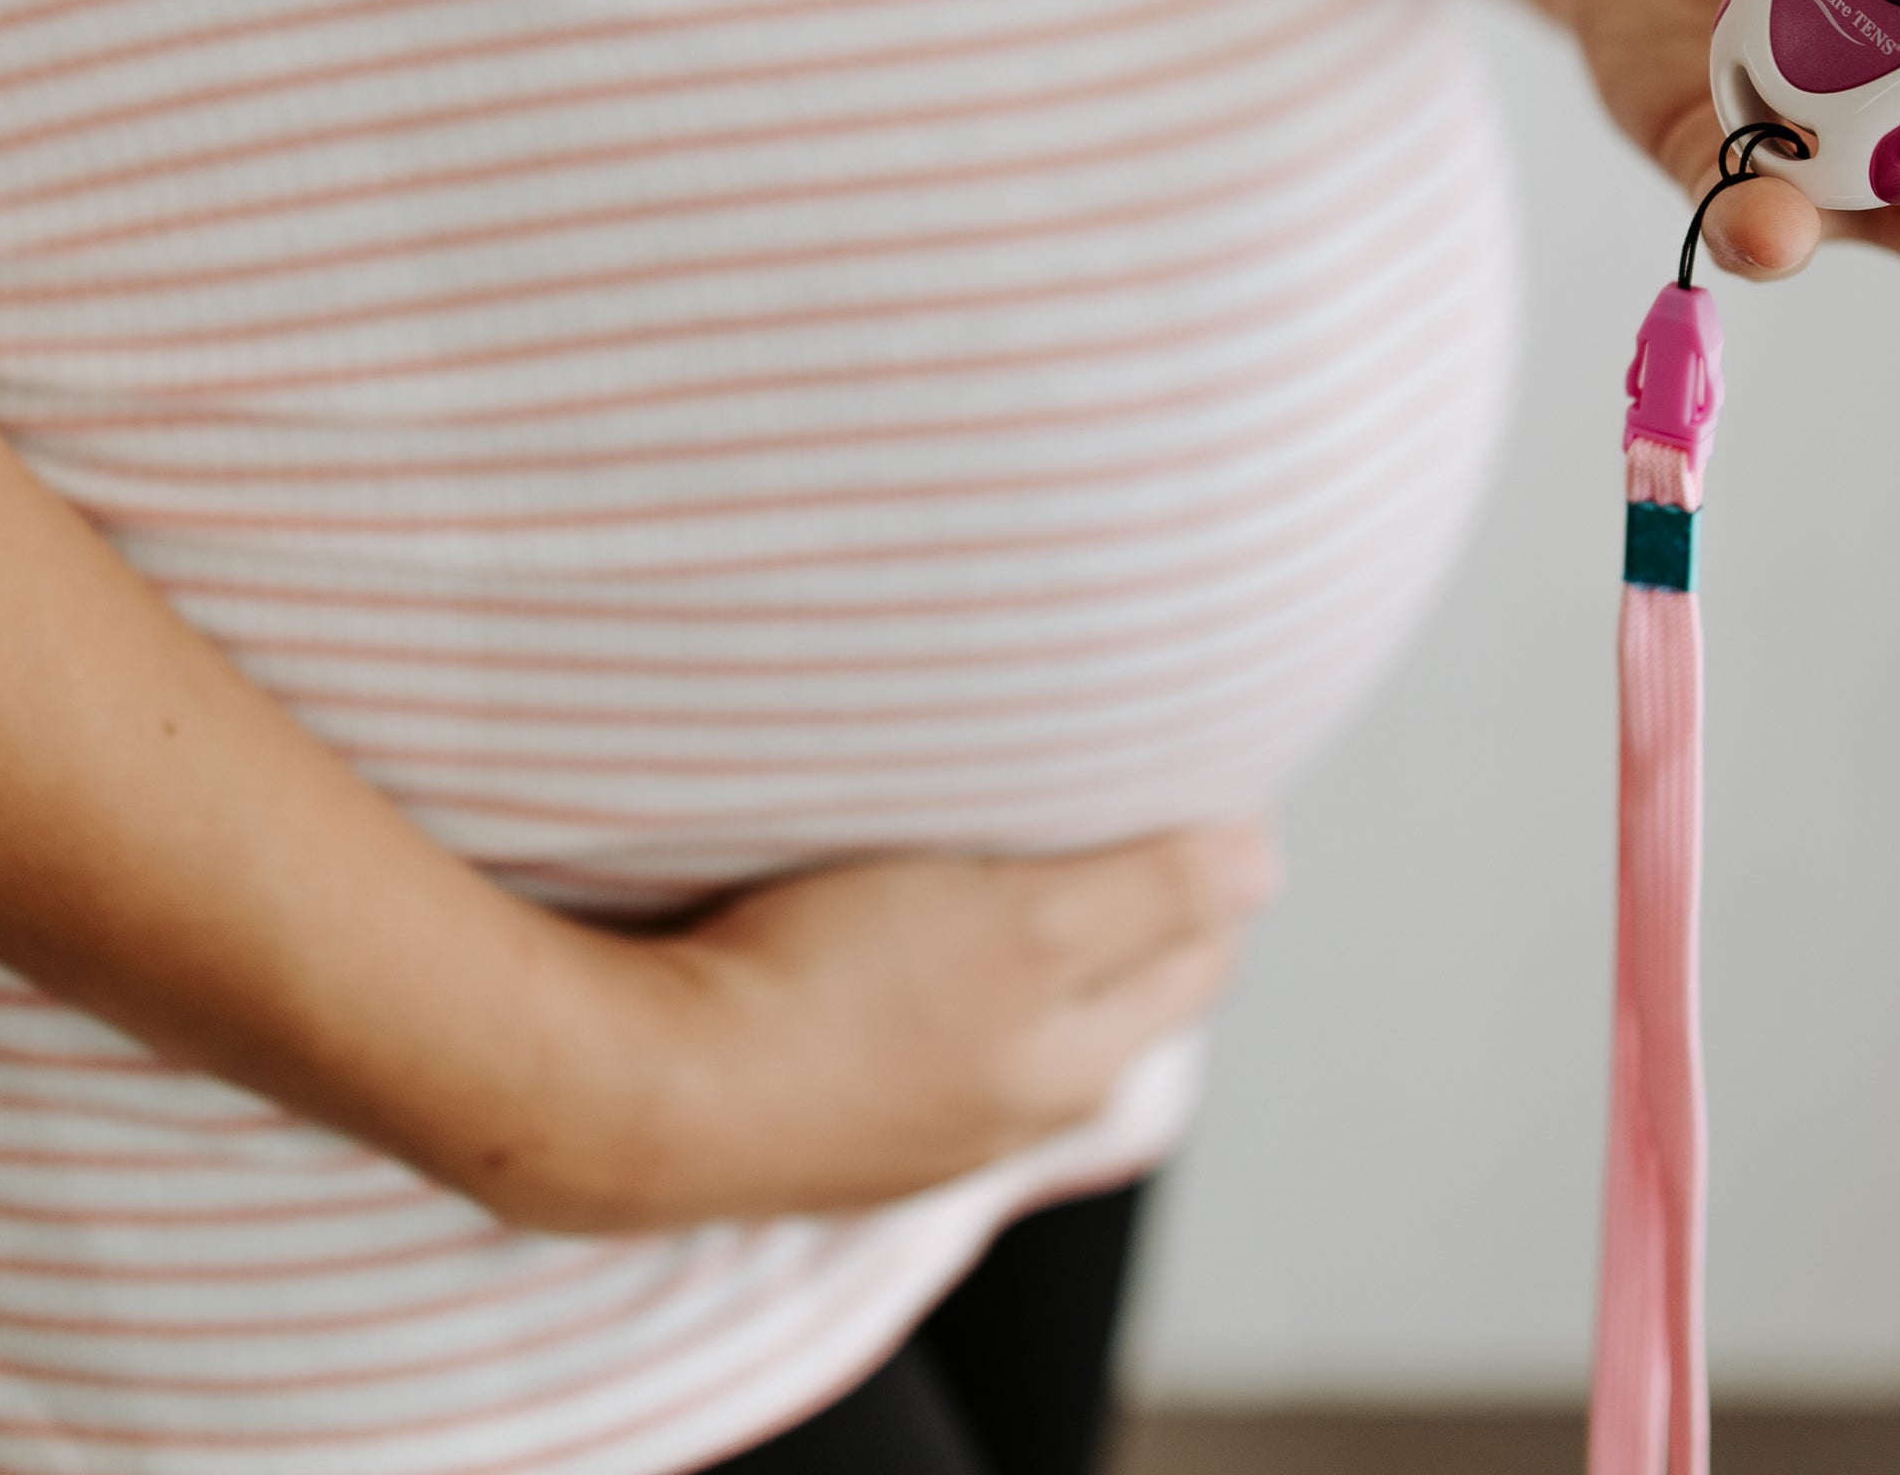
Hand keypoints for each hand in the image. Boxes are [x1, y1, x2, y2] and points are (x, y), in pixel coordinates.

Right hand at [510, 823, 1276, 1231]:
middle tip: (1101, 790)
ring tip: (990, 845)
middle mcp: (1007, 1113)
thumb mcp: (1022, 924)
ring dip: (1016, 935)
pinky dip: (924, 977)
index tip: (1182, 769)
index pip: (1195, 949)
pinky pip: (905, 1035)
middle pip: (1110, 986)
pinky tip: (877, 931)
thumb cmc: (827, 994)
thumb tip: (1264, 864)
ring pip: (1005, 1013)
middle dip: (1127, 897)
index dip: (1204, 856)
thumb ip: (1151, 892)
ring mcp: (905, 1129)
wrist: (635, 1098)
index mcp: (1076, 1062)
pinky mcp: (813, 1120)